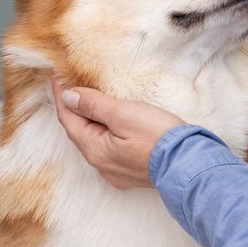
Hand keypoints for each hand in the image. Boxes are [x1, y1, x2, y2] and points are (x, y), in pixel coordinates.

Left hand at [52, 79, 185, 189]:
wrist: (190, 165)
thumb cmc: (158, 137)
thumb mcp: (122, 113)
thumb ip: (93, 105)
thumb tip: (68, 97)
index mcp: (94, 149)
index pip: (67, 118)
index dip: (61, 94)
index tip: (57, 75)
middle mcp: (100, 164)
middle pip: (78, 130)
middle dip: (72, 107)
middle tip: (70, 83)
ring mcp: (116, 171)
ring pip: (94, 140)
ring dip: (88, 119)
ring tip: (88, 100)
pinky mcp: (131, 171)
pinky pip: (109, 148)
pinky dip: (103, 131)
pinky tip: (110, 124)